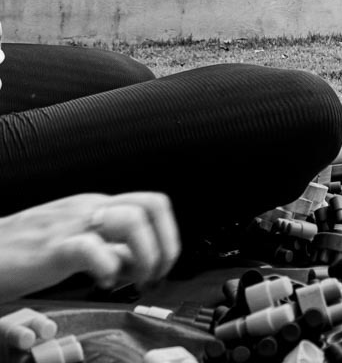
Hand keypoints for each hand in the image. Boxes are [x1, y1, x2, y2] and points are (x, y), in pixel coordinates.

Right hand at [0, 192, 179, 301]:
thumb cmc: (26, 250)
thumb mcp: (78, 241)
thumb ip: (110, 247)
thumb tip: (138, 261)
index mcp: (98, 206)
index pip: (153, 204)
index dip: (169, 235)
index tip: (162, 264)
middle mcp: (91, 208)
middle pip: (153, 206)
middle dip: (165, 244)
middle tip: (153, 273)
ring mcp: (73, 225)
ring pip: (132, 221)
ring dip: (144, 255)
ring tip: (130, 278)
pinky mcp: (53, 248)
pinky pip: (92, 249)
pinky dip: (108, 268)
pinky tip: (101, 282)